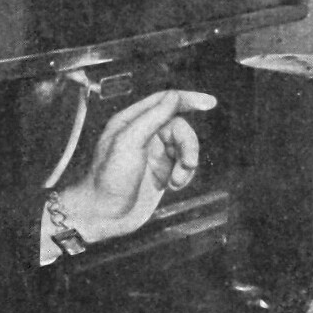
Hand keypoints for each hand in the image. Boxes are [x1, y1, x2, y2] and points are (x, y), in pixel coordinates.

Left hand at [55, 89, 216, 245]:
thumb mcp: (129, 142)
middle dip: (188, 144)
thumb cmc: (108, 178)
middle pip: (179, 126)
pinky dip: (185, 175)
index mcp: (132, 121)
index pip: (165, 101)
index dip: (188, 99)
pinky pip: (183, 165)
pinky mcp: (161, 173)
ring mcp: (153, 154)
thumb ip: (153, 117)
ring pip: (184, 147)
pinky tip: (174, 186)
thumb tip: (175, 96)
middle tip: (188, 163)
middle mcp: (144, 134)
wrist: (103, 216)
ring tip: (177, 180)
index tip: (209, 103)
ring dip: (186, 163)